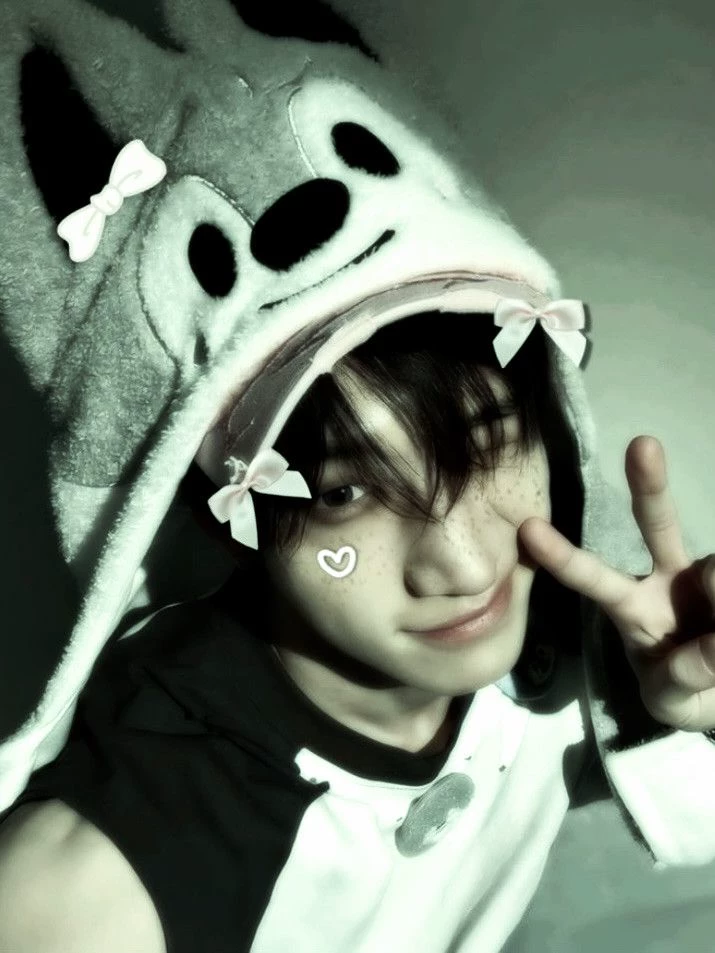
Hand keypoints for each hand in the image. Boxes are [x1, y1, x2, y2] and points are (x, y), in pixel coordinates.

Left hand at [519, 435, 714, 730]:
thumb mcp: (672, 702)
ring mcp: (707, 576)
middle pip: (657, 524)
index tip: (528, 529)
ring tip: (709, 648)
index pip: (592, 577)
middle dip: (649, 485)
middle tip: (642, 445)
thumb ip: (676, 683)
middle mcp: (667, 578)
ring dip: (714, 599)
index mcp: (631, 606)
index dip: (563, 556)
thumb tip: (703, 649)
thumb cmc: (684, 690)